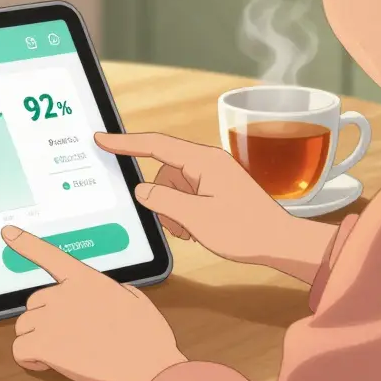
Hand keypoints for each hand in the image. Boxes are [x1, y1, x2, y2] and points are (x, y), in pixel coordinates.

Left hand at [3, 225, 185, 380]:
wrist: (147, 366)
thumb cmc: (146, 337)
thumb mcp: (134, 298)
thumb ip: (112, 290)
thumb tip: (107, 294)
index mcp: (85, 279)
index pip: (49, 254)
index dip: (26, 243)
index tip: (8, 232)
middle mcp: (64, 294)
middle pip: (34, 304)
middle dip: (46, 319)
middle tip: (68, 335)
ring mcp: (51, 319)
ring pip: (24, 327)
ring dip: (37, 339)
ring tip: (63, 352)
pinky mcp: (44, 345)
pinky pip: (19, 350)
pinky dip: (29, 359)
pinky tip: (47, 364)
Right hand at [95, 132, 337, 282]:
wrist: (279, 242)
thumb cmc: (245, 230)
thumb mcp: (196, 218)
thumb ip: (163, 201)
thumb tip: (142, 190)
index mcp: (203, 161)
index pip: (156, 145)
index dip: (126, 142)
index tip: (102, 138)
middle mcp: (208, 163)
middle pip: (164, 172)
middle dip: (162, 199)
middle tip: (178, 224)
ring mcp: (214, 176)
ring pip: (173, 187)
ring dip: (174, 210)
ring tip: (192, 230)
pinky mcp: (217, 189)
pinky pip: (187, 195)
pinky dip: (184, 213)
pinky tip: (197, 230)